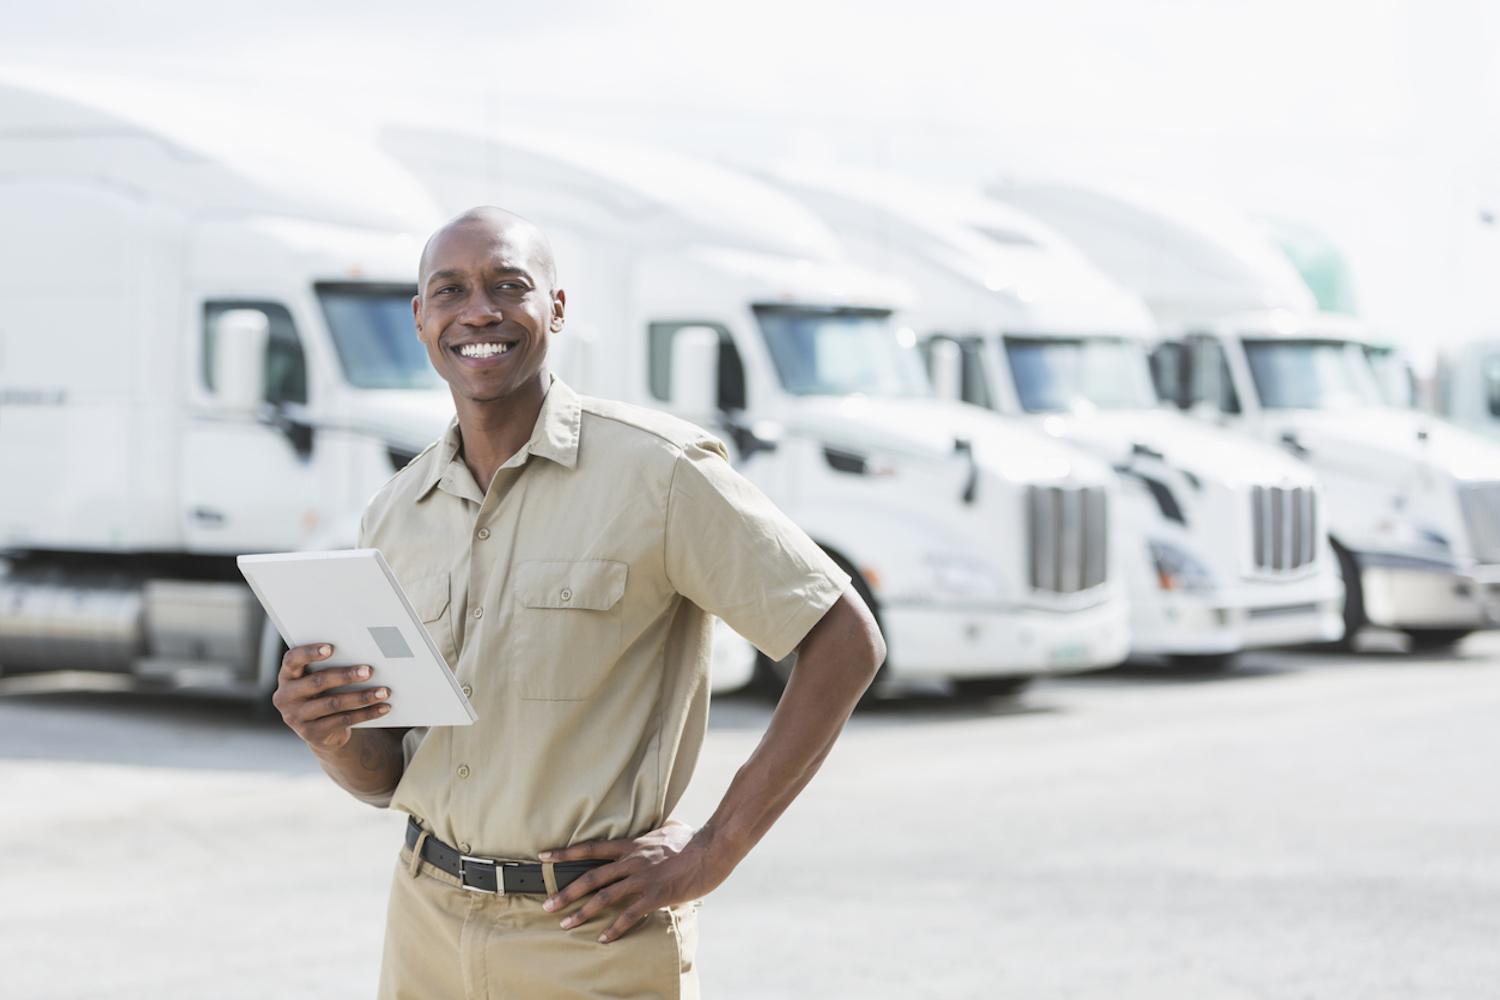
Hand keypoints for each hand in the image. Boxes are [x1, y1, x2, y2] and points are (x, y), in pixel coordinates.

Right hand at [271, 643, 390, 750]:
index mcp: (286, 677)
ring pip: (333, 704)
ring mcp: (295, 717)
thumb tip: (364, 656)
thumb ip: (329, 667)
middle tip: (369, 671)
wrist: (319, 731)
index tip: (331, 648)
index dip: (309, 653)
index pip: (292, 660)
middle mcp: (285, 697)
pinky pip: (342, 721)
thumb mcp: (319, 682)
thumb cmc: (322, 694)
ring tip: (383, 691)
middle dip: (346, 675)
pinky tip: (382, 708)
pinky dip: (366, 714)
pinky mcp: (310, 734)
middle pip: (317, 682)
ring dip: (362, 697)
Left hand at [539, 821, 727, 942]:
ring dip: (583, 912)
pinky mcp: (656, 895)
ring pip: (605, 896)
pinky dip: (615, 928)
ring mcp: (643, 878)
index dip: (566, 852)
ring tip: (567, 924)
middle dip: (566, 892)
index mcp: (633, 844)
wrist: (713, 848)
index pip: (592, 848)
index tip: (545, 857)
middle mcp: (633, 860)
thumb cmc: (694, 839)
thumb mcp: (670, 828)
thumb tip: (660, 826)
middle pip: (591, 876)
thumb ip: (657, 830)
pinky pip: (630, 914)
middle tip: (548, 905)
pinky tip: (604, 938)